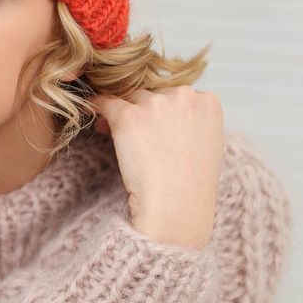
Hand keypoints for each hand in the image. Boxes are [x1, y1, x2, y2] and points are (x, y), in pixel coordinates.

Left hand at [89, 85, 224, 248]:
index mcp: (208, 102)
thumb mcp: (207, 145)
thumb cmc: (192, 187)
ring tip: (122, 140)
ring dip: (125, 115)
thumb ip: (192, 122)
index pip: (176, 95)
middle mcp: (183, 96)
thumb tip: (165, 117)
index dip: (162, 112)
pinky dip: (99, 108)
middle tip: (136, 137)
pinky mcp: (128, 117)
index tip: (154, 128)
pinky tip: (95, 115)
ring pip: (131, 99)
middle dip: (143, 112)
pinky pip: (106, 102)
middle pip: (152, 94)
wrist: (176, 209)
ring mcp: (155, 104)